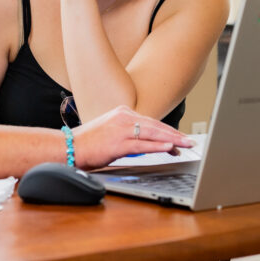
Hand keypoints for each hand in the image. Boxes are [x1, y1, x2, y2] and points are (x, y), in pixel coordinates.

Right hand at [72, 105, 193, 169]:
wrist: (69, 147)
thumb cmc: (88, 143)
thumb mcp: (111, 131)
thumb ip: (129, 133)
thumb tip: (147, 142)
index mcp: (123, 112)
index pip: (152, 122)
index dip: (169, 131)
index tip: (181, 138)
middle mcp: (124, 117)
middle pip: (156, 126)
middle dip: (176, 134)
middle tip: (191, 141)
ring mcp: (121, 129)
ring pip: (153, 134)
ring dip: (173, 140)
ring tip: (186, 145)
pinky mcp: (118, 143)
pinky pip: (143, 145)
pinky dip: (158, 146)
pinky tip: (170, 148)